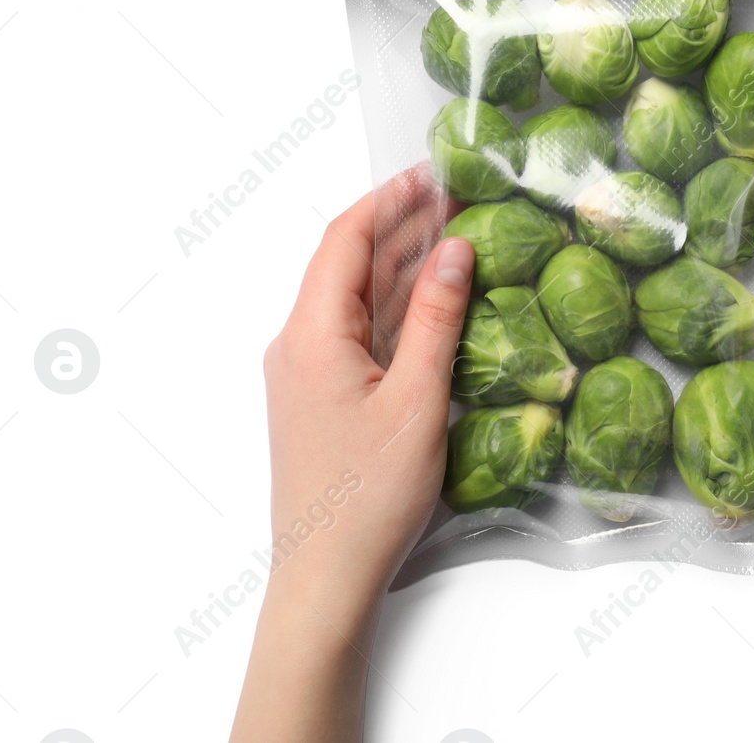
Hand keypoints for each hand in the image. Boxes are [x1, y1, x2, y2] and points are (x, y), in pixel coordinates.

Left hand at [259, 166, 470, 625]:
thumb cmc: (368, 497)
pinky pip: (356, 332)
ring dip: (399, 266)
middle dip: (399, 226)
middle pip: (347, 263)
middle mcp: (297, 345)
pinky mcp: (319, 399)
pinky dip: (394, 308)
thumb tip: (456, 248)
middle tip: (454, 199)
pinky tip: (432, 302)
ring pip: (354, 298)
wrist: (324, 577)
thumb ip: (438, 317)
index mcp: (310, 335)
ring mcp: (304, 373)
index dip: (389, 199)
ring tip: (453, 236)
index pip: (345, 240)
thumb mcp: (418, 400)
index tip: (431, 174)